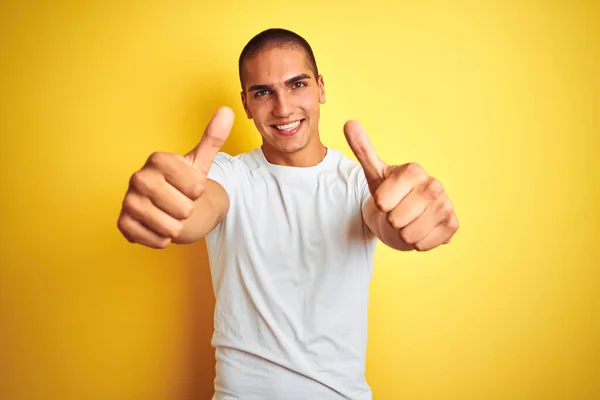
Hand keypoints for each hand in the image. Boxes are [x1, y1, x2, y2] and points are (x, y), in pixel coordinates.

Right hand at [117, 107, 233, 247]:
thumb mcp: (200, 162)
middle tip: (178, 202)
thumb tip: (227, 110)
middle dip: (187, 211)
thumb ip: (213, 138)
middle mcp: (138, 177)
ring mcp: (128, 201)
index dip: (198, 191)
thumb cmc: (183, 182)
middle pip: (184, 209)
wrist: (165, 205)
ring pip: (171, 228)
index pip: (197, 187)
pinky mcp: (123, 224)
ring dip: (176, 226)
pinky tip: (157, 225)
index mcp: (158, 159)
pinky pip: (156, 241)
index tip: (189, 185)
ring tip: (168, 213)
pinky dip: (163, 239)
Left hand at [344, 120, 458, 250]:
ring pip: (409, 234)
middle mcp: (434, 185)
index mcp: (414, 171)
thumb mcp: (374, 174)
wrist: (407, 216)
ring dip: (404, 234)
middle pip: (395, 219)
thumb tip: (349, 123)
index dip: (380, 205)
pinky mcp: (453, 224)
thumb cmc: (390, 194)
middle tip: (398, 213)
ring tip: (408, 222)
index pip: (383, 202)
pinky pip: (425, 243)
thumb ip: (363, 149)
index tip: (387, 199)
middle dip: (392, 221)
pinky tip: (420, 231)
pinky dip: (417, 243)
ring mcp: (446, 204)